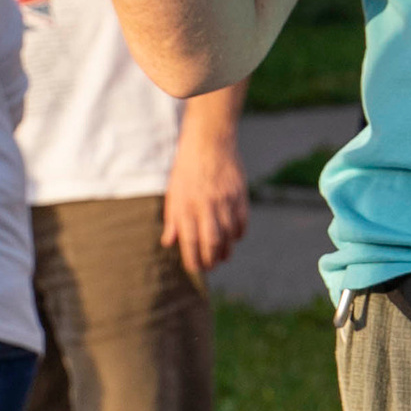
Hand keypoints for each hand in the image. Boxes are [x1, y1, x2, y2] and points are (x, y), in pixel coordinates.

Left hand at [160, 117, 251, 276]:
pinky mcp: (239, 196)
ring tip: (222, 256)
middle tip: (210, 266)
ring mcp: (225, 202)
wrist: (209, 142)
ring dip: (226, 251)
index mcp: (185, 206)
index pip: (190, 242)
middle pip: (211, 243)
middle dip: (211, 260)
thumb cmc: (187, 168)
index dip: (193, 260)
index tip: (194, 268)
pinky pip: (241, 223)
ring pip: (228, 236)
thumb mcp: (173, 192)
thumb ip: (172, 218)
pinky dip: (238, 234)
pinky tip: (233, 237)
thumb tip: (168, 242)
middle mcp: (205, 206)